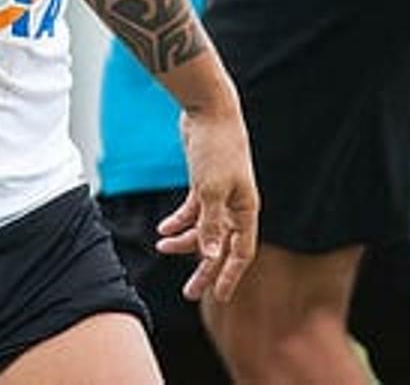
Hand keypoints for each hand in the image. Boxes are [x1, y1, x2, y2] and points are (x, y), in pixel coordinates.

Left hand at [157, 102, 258, 301]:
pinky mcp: (203, 183)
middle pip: (221, 246)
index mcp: (246, 209)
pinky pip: (193, 211)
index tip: (220, 297)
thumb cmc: (216, 148)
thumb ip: (210, 224)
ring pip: (204, 229)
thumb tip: (211, 256)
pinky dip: (178, 221)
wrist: (208, 111)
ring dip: (184, 242)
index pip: (241, 252)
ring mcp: (219, 194)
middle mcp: (235, 205)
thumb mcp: (210, 190)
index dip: (230, 275)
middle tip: (190, 293)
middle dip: (205, 269)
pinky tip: (163, 230)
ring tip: (163, 249)